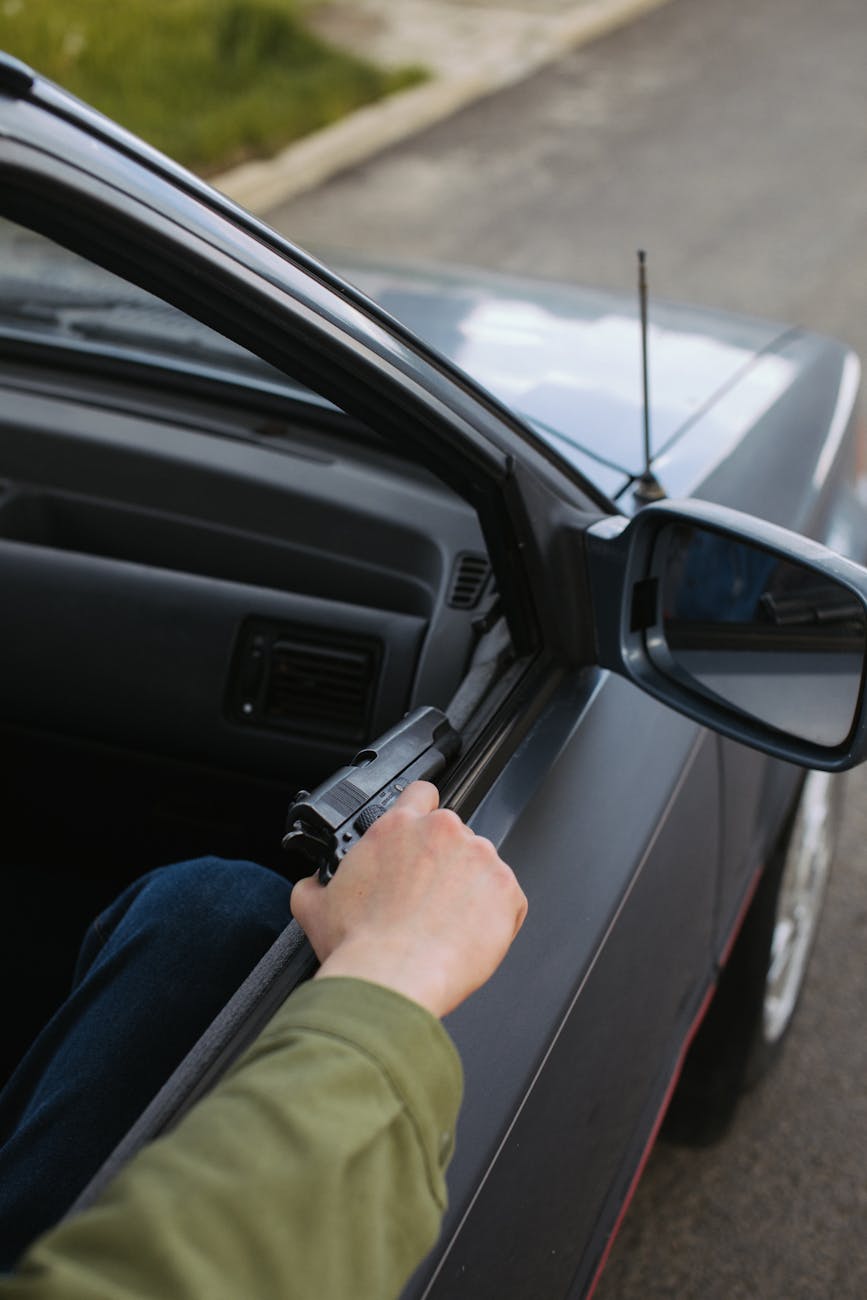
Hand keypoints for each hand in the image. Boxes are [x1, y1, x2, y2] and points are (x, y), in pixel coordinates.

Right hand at [290, 782, 526, 1017]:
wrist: (394, 980)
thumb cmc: (359, 947)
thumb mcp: (315, 908)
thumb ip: (315, 884)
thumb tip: (313, 885)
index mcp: (397, 828)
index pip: (421, 793)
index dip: (422, 812)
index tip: (422, 834)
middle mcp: (442, 832)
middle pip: (453, 835)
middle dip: (444, 862)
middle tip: (428, 899)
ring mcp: (479, 857)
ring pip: (481, 866)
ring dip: (469, 888)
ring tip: (445, 925)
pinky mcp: (506, 889)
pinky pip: (506, 898)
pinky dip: (493, 916)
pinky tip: (466, 937)